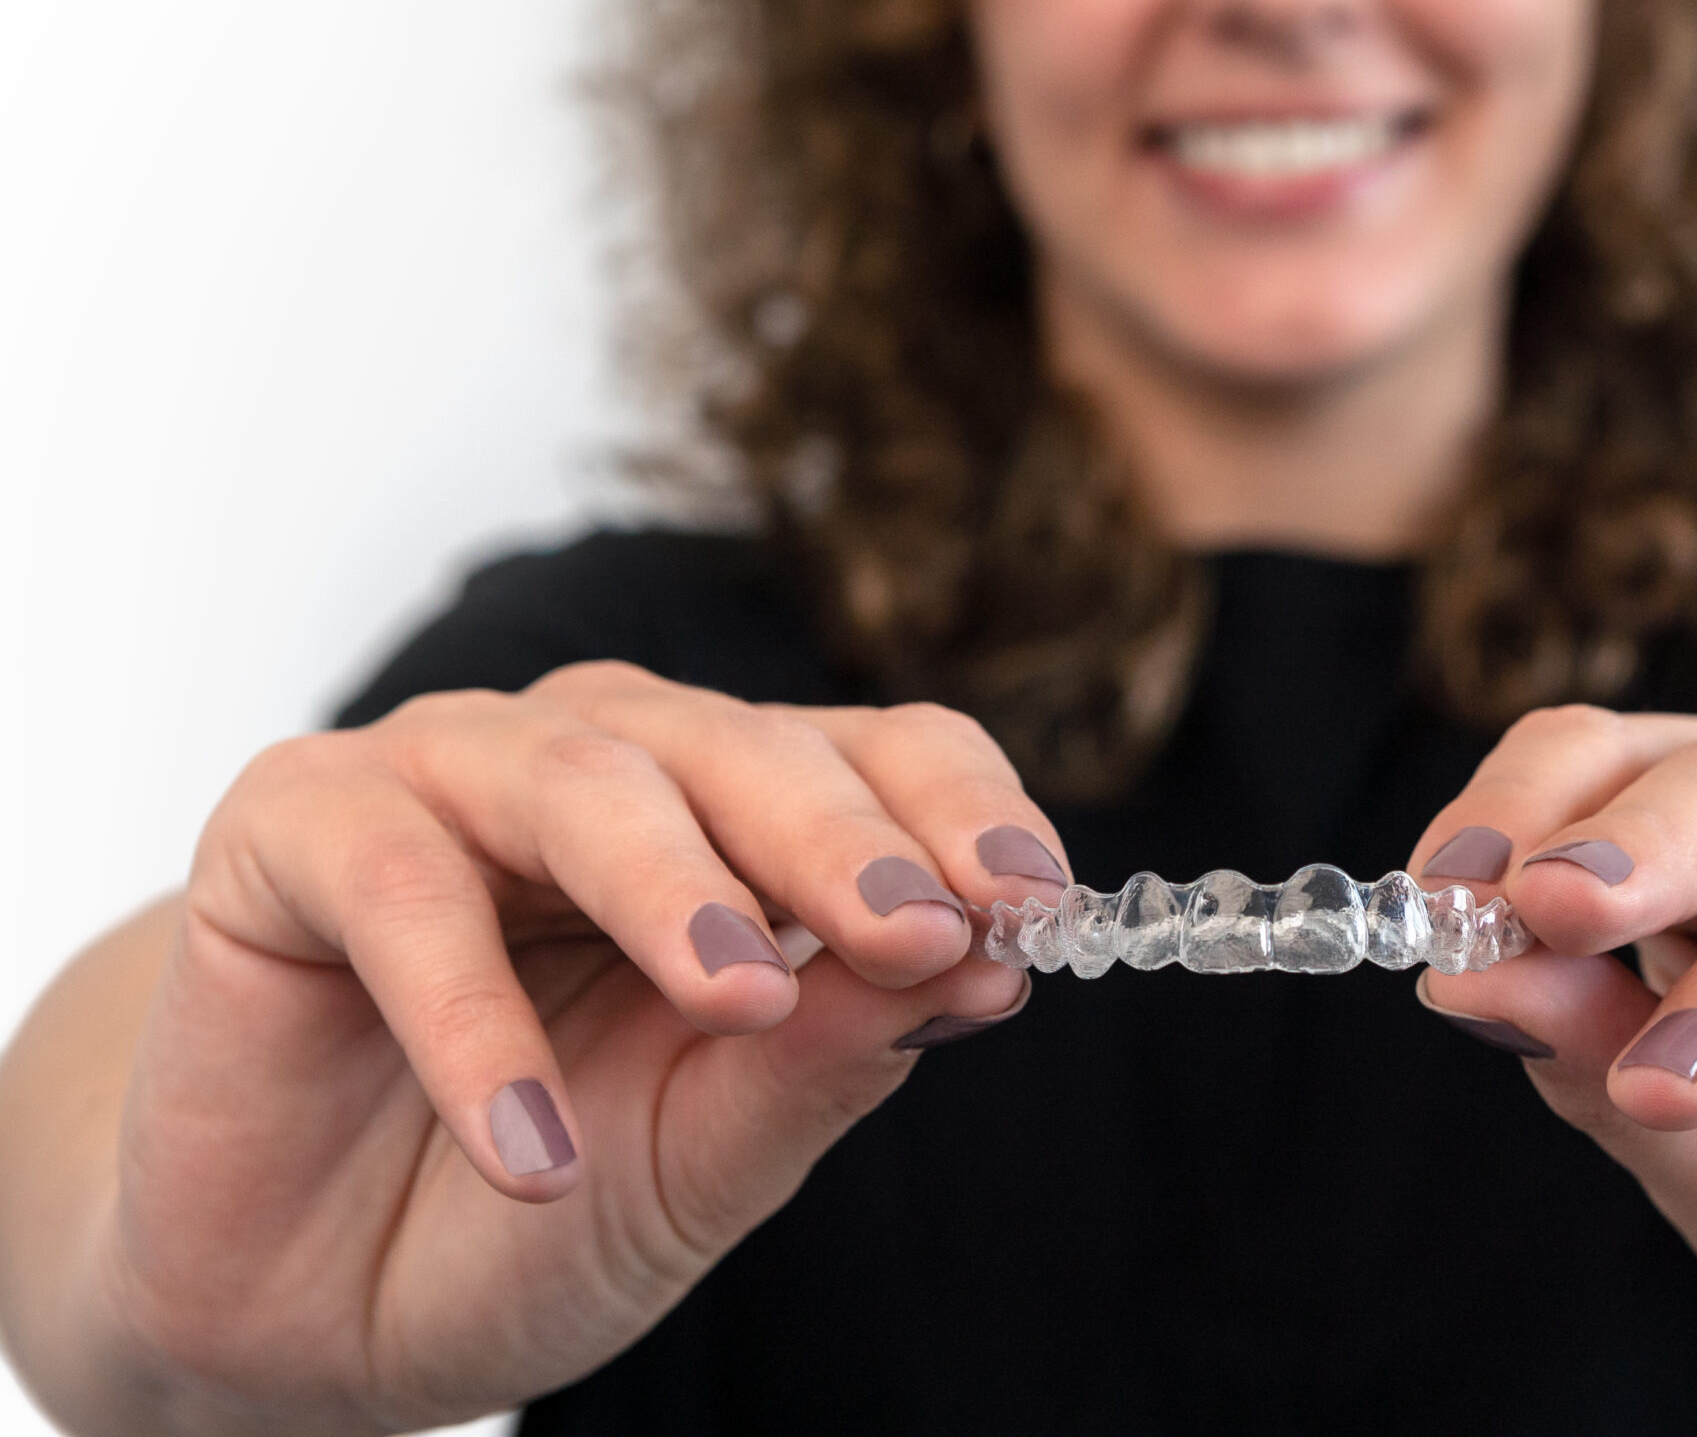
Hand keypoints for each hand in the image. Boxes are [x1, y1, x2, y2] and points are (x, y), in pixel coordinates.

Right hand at [96, 663, 1061, 1432]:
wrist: (302, 1313)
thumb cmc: (528, 1215)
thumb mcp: (708, 1156)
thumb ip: (828, 1053)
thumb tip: (981, 962)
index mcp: (736, 824)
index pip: (882, 759)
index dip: (962, 816)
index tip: (1038, 904)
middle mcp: (609, 769)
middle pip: (745, 747)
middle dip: (839, 840)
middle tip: (915, 928)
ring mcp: (451, 781)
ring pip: (581, 776)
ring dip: (670, 886)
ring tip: (735, 999)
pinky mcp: (295, 828)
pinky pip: (398, 887)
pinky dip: (470, 1021)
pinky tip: (533, 1153)